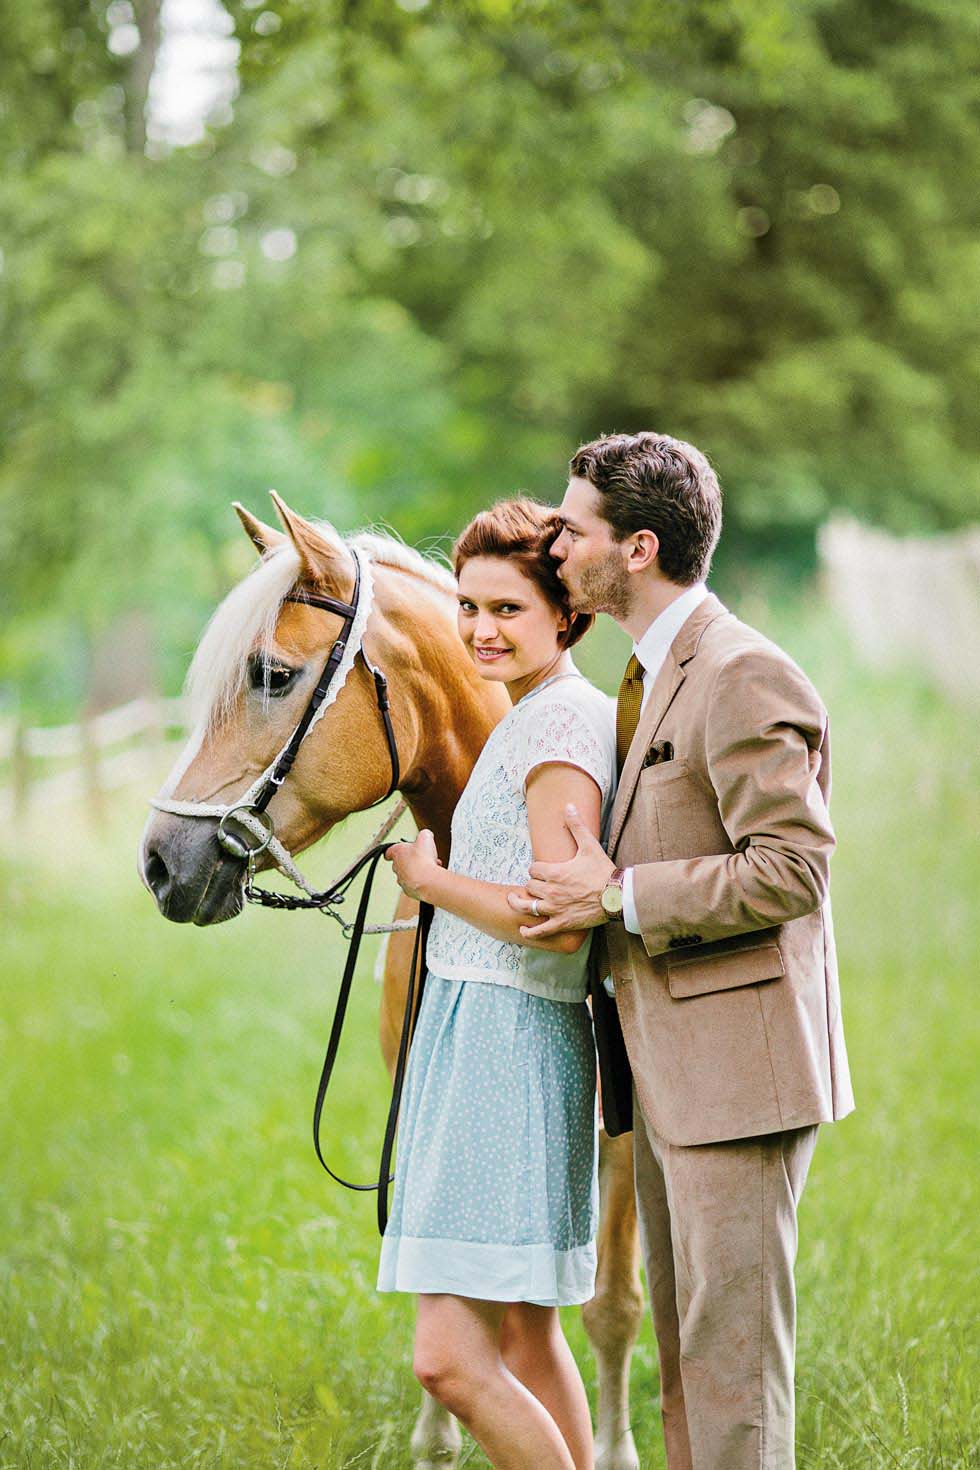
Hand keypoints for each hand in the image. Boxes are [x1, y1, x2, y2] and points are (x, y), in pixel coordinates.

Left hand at [384, 829, 441, 900]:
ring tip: (431, 867)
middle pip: (401, 862)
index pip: (389, 851)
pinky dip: (422, 881)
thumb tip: (426, 835)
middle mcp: (397, 867)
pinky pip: (415, 884)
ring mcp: (402, 879)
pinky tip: (431, 877)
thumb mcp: (426, 837)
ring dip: (419, 870)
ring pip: (409, 874)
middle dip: (413, 860)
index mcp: (397, 853)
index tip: (395, 850)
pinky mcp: (409, 890)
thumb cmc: (423, 859)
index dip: (394, 849)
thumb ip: (424, 834)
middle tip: (423, 857)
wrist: (427, 880)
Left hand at [507, 804, 614, 937]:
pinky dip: (529, 931)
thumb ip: (576, 826)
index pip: (533, 869)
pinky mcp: (562, 923)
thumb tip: (568, 806)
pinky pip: (540, 930)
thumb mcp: (589, 846)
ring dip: (519, 903)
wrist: (617, 896)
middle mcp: (551, 891)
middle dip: (532, 884)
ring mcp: (555, 909)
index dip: (536, 869)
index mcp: (555, 872)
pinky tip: (524, 929)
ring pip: (527, 907)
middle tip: (536, 884)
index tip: (542, 871)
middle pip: (529, 886)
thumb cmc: (603, 871)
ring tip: (514, 900)